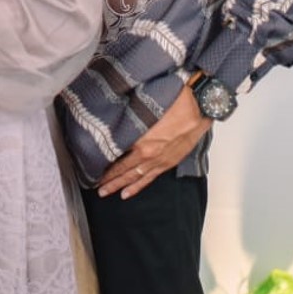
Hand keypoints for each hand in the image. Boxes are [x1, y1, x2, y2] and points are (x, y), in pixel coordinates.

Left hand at [97, 83, 210, 198]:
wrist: (201, 106)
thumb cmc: (176, 100)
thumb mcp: (147, 104)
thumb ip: (131, 114)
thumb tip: (115, 115)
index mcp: (142, 140)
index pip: (117, 157)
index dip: (104, 165)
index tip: (92, 169)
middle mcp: (149, 154)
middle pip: (123, 170)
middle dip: (108, 179)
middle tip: (95, 187)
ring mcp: (159, 160)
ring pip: (134, 177)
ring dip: (119, 185)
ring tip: (105, 192)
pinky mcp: (169, 162)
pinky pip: (150, 178)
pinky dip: (138, 187)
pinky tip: (128, 193)